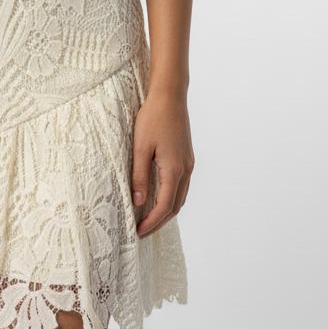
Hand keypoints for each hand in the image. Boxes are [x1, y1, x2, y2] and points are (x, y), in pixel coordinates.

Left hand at [131, 85, 193, 237]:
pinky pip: (181, 186)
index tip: (138, 232)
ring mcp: (189, 164)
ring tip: (148, 218)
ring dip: (166, 211)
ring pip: (180, 197)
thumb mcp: (141, 147)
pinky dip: (171, 198)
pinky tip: (158, 197)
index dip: (151, 222)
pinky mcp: (186, 157)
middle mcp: (186, 170)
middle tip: (141, 231)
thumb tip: (138, 202)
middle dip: (159, 222)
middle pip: (175, 206)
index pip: (164, 207)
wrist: (170, 96)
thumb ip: (139, 176)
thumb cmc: (153, 118)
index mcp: (174, 170)